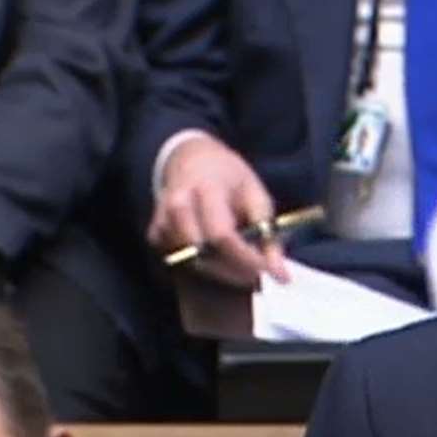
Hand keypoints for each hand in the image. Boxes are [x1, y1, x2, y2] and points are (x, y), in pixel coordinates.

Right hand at [151, 134, 286, 288]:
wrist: (193, 160)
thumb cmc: (230, 179)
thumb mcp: (257, 197)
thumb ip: (269, 236)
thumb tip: (281, 276)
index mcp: (206, 189)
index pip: (221, 235)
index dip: (245, 260)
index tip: (268, 273)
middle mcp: (177, 205)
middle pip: (203, 255)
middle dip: (233, 271)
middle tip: (256, 273)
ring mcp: (161, 220)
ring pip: (191, 263)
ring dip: (219, 270)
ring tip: (238, 261)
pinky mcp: (154, 233)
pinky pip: (179, 262)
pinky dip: (202, 265)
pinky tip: (216, 254)